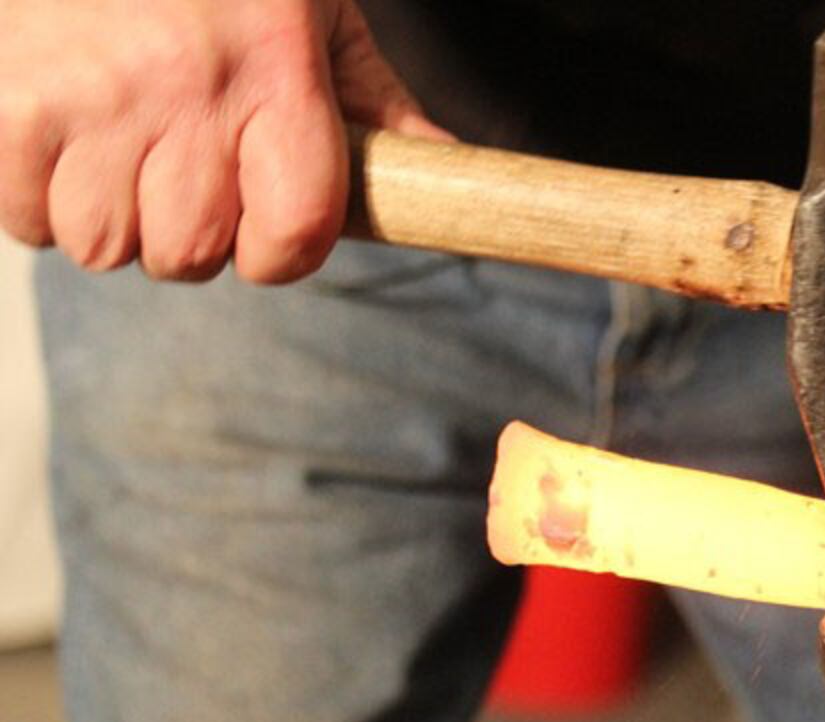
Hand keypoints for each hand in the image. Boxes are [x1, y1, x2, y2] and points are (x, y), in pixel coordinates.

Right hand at [0, 0, 448, 282]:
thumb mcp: (314, 10)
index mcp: (277, 70)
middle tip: (178, 168)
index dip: (280, 253)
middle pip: (191, 254)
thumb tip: (442, 171)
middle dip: (189, 234)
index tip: (266, 231)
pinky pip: (22, 215)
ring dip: (108, 216)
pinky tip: (60, 137)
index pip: (295, 233)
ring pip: (102, 245)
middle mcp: (187, 88)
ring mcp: (89, 96)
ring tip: (116, 145)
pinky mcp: (9, 104)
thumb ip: (371, 100)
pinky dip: (34, 196)